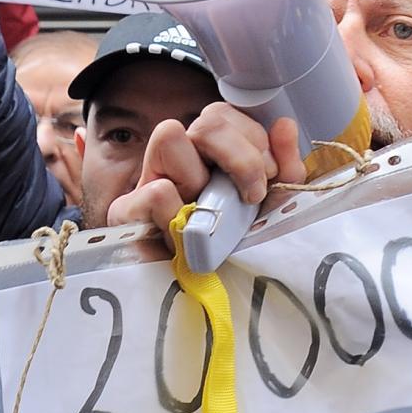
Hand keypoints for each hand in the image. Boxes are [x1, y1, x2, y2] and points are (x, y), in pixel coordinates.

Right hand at [106, 101, 305, 234]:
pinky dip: (181, 216)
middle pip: (208, 118)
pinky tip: (187, 240)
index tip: (271, 176)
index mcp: (208, 153)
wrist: (200, 297)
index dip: (255, 138)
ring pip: (169, 134)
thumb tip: (284, 125)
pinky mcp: (127, 210)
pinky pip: (157, 191)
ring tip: (213, 215)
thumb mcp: (267, 207)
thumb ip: (282, 168)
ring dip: (204, 177)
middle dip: (243, 156)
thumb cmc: (230, 247)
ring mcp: (148, 179)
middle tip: (252, 195)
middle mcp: (178, 157)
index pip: (225, 114)